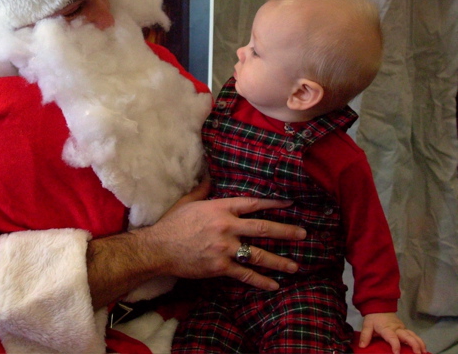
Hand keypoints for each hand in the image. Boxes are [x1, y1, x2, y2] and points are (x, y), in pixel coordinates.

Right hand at [147, 177, 305, 289]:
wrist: (158, 248)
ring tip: (295, 265)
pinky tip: (274, 285)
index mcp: (220, 208)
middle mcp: (226, 226)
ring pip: (259, 254)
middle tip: (303, 234)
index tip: (289, 204)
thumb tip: (211, 176)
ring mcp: (225, 247)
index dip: (272, 203)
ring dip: (279, 260)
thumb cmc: (172, 223)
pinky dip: (261, 281)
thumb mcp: (187, 201)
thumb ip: (203, 190)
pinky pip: (245, 274)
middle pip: (262, 228)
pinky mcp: (220, 266)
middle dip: (286, 231)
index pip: (252, 204)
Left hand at [359, 312, 426, 353]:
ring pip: (413, 335)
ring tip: (424, 352)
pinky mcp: (405, 328)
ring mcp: (402, 328)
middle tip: (418, 353)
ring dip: (419, 343)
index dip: (395, 344)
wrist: (379, 306)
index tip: (397, 353)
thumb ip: (365, 335)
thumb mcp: (367, 325)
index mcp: (386, 328)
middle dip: (413, 344)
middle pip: (407, 335)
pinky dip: (419, 341)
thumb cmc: (374, 317)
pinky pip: (413, 335)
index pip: (392, 337)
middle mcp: (396, 328)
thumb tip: (362, 346)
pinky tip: (423, 348)